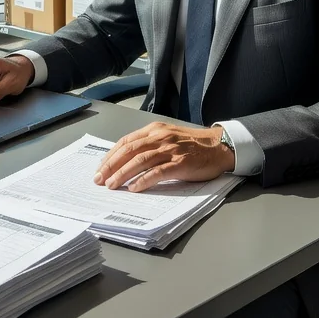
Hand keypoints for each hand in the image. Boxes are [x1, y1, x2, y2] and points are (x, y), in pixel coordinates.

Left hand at [93, 122, 234, 191]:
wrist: (219, 146)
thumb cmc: (192, 144)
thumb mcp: (167, 137)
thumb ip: (149, 144)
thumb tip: (126, 161)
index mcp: (154, 130)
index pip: (126, 141)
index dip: (111, 155)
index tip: (100, 168)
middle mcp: (160, 137)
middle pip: (130, 150)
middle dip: (111, 165)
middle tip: (100, 179)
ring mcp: (170, 149)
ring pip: (141, 160)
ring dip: (123, 173)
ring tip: (112, 185)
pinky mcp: (181, 163)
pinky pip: (158, 171)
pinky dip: (144, 180)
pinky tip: (134, 188)